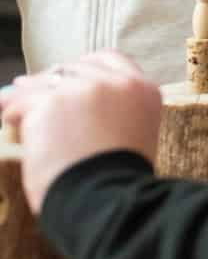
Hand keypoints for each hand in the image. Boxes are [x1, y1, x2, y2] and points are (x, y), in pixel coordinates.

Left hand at [0, 51, 161, 212]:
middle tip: (31, 91)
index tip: (69, 79)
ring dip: (29, 94)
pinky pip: (22, 100)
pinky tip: (9, 121)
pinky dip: (13, 111)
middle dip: (52, 81)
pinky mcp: (52, 102)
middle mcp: (118, 83)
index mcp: (143, 90)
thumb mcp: (132, 132)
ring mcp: (85, 89)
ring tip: (13, 107)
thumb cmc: (118, 179)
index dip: (86, 68)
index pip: (111, 59)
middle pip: (75, 68)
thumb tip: (63, 98)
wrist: (109, 198)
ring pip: (46, 81)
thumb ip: (113, 110)